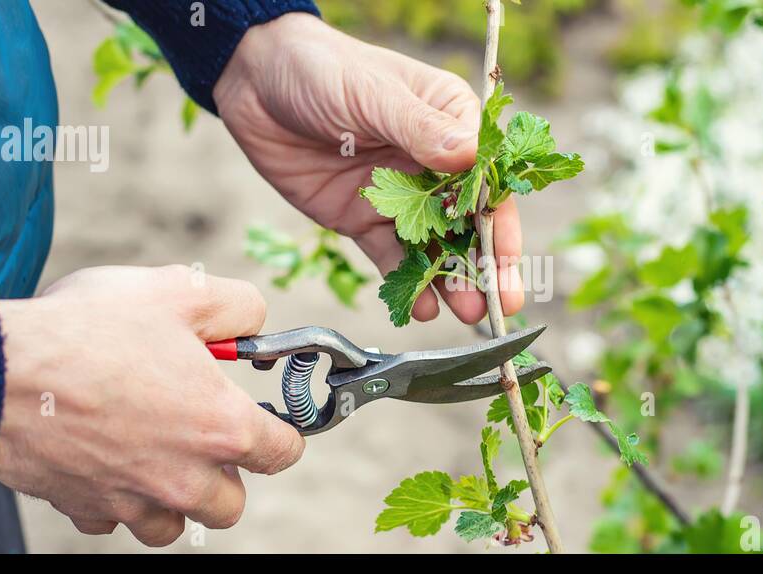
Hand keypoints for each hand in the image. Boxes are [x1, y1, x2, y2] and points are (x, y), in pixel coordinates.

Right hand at [0, 266, 303, 546]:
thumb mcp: (180, 291)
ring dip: (171, 496)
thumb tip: (256, 322)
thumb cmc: (86, 331)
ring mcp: (132, 501)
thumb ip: (238, 307)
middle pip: (230, 503)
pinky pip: (112, 521)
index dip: (279, 430)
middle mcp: (184, 477)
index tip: (264, 418)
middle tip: (197, 432)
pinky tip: (100, 455)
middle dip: (224, 473)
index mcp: (221, 427)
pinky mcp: (84, 508)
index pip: (283, 452)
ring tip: (150, 450)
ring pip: (173, 525)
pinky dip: (113, 498)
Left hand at [214, 13, 524, 323]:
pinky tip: (421, 308)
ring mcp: (399, 195)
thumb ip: (422, 130)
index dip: (501, 223)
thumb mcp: (374, 94)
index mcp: (452, 122)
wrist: (254, 81)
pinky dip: (406, 283)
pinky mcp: (363, 217)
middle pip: (470, 221)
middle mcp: (433, 163)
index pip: (487, 180)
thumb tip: (471, 157)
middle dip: (486, 265)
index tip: (508, 260)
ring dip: (451, 281)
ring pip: (434, 246)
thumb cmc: (322, 68)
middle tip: (500, 306)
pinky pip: (391, 256)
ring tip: (467, 315)